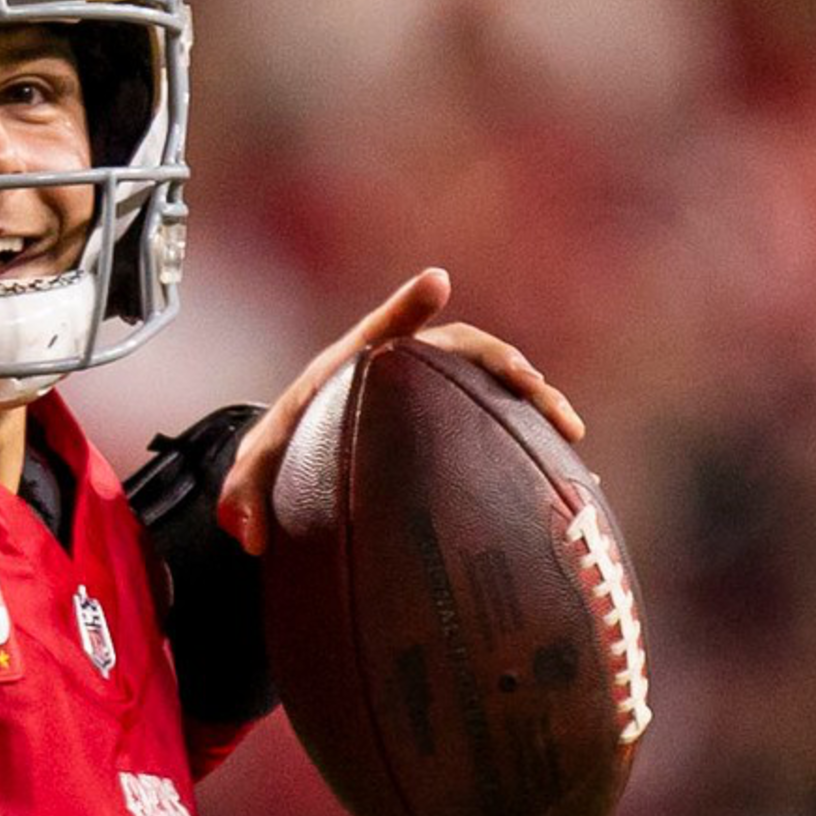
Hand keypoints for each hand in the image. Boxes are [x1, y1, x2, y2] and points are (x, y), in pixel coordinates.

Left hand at [215, 268, 586, 552]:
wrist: (309, 445)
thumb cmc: (284, 447)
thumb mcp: (257, 468)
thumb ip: (242, 494)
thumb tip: (246, 533)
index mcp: (353, 365)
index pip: (381, 330)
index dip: (406, 307)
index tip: (435, 281)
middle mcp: (406, 368)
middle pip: (463, 349)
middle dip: (502, 362)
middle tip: (532, 386)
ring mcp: (439, 388)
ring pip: (495, 380)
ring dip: (536, 398)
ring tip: (569, 431)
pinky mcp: (461, 416)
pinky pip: (507, 417)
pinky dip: (538, 435)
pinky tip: (573, 469)